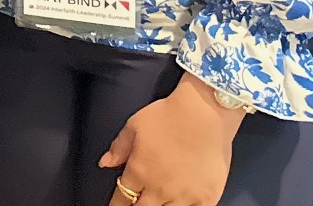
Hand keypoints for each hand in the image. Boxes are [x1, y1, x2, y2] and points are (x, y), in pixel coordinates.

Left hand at [100, 74, 244, 205]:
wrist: (205, 114)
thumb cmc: (169, 115)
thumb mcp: (134, 125)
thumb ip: (118, 148)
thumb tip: (105, 163)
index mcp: (140, 171)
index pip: (122, 199)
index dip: (117, 205)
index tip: (117, 205)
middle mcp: (160, 189)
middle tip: (136, 202)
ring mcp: (185, 197)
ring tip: (159, 201)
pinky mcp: (207, 199)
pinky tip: (181, 203)